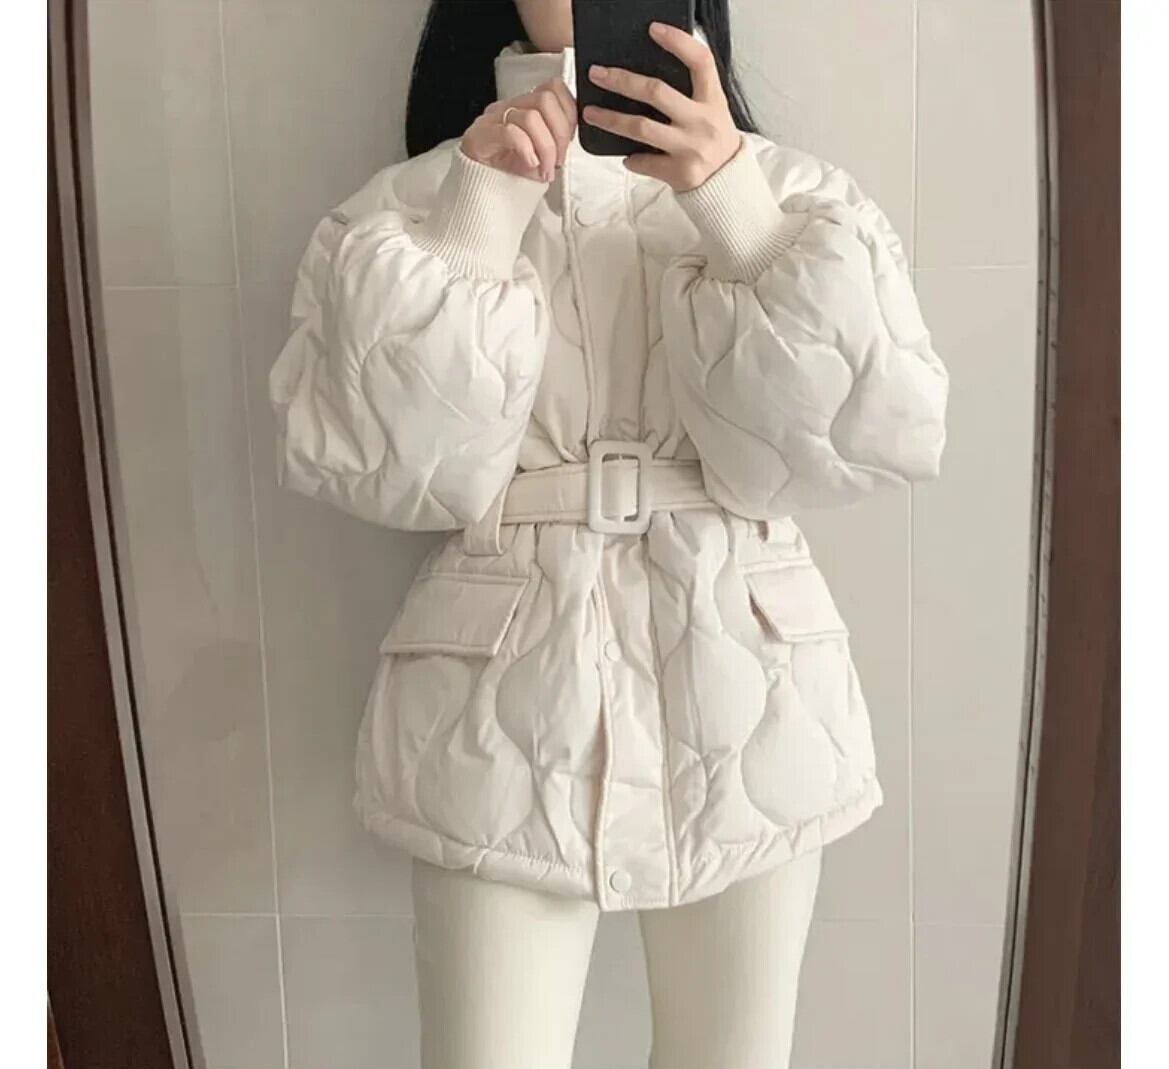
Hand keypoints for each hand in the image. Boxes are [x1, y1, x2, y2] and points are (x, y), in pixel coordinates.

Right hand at [461, 79, 577, 182]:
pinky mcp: (481, 135)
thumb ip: (556, 142)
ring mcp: (494, 119)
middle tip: (558, 160)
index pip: (553, 88)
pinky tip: (530, 164)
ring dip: (546, 148)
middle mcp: (510, 107)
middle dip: (560, 133)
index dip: (569, 112)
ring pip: (530, 117)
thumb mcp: (541, 155)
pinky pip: (509, 132)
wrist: (481, 190)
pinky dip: (527, 149)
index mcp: (525, 106)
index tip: (570, 140)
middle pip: (545, 99)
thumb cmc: (510, 171)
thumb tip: (570, 142)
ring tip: (545, 169)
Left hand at [582, 21, 740, 191]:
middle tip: (598, 74)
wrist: (727, 182)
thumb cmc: (713, 140)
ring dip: (611, 119)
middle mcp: (703, 122)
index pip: (700, 62)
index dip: (678, 42)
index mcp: (713, 100)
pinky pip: (644, 162)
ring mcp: (691, 149)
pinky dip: (631, 159)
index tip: (654, 30)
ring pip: (641, 128)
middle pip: (656, 92)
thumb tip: (645, 78)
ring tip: (591, 113)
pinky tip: (626, 156)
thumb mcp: (712, 110)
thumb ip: (689, 93)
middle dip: (622, 81)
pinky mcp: (680, 173)